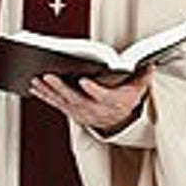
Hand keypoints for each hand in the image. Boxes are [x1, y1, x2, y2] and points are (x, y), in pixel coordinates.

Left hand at [29, 63, 152, 134]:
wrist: (118, 122)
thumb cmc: (125, 100)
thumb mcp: (137, 89)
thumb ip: (142, 77)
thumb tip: (150, 64)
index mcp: (110, 103)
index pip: (101, 96)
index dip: (93, 90)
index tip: (84, 81)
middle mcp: (93, 110)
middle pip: (75, 98)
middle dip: (60, 87)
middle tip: (47, 75)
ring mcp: (80, 112)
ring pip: (62, 102)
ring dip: (48, 91)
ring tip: (35, 79)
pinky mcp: (71, 112)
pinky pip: (57, 104)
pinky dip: (45, 96)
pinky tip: (35, 87)